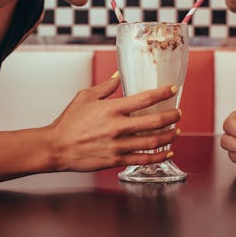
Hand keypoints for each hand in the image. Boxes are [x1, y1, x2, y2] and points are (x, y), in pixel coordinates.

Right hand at [48, 73, 181, 171]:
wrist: (57, 147)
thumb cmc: (68, 123)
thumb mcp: (84, 97)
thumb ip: (105, 88)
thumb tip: (117, 76)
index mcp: (111, 109)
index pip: (145, 98)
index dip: (163, 93)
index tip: (172, 90)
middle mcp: (118, 127)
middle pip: (155, 121)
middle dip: (172, 117)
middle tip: (178, 113)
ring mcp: (118, 145)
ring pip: (153, 142)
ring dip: (169, 136)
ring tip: (176, 132)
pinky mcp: (116, 160)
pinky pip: (143, 159)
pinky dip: (159, 157)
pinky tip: (167, 153)